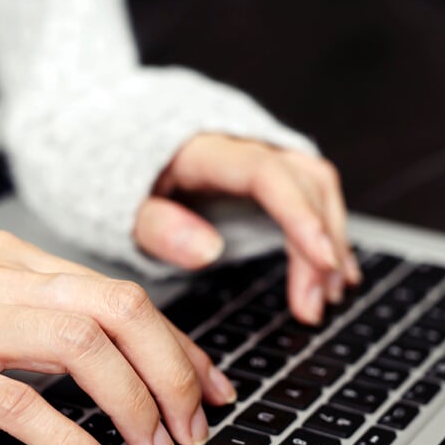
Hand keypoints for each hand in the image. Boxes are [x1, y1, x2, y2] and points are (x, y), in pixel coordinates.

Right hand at [0, 230, 237, 444]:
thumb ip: (51, 310)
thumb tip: (138, 358)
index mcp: (19, 260)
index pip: (123, 295)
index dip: (179, 346)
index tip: (215, 387)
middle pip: (116, 309)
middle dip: (172, 370)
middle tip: (195, 425)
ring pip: (78, 346)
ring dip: (134, 401)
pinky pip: (17, 403)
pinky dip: (71, 439)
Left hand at [133, 134, 362, 324]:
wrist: (111, 139)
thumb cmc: (117, 179)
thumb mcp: (119, 209)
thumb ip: (159, 227)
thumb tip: (208, 251)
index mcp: (205, 148)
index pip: (268, 175)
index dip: (301, 216)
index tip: (323, 261)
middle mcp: (244, 141)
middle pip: (305, 183)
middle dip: (320, 245)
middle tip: (314, 306)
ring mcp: (262, 151)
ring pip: (318, 186)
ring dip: (331, 241)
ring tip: (329, 296)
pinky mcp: (269, 169)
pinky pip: (312, 192)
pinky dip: (326, 232)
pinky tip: (332, 272)